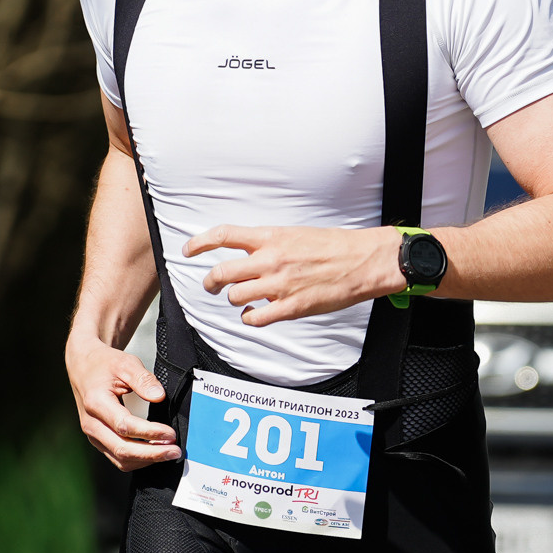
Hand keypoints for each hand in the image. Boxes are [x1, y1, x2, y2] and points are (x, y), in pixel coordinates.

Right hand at [67, 331, 182, 470]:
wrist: (83, 366)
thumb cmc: (103, 364)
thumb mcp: (125, 363)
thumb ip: (143, 379)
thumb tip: (159, 396)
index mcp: (96, 402)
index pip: (125, 426)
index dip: (150, 432)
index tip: (170, 433)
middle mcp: (91, 423)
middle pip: (122, 449)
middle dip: (151, 454)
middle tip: (175, 451)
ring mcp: (93, 434)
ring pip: (120, 459)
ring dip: (146, 460)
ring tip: (169, 453)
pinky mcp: (98, 440)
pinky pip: (118, 458)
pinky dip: (138, 459)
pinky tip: (155, 452)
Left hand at [186, 224, 405, 326]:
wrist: (363, 261)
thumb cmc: (334, 246)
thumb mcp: (296, 234)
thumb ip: (269, 243)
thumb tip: (250, 252)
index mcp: (271, 237)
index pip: (223, 235)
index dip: (199, 243)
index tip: (188, 250)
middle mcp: (270, 260)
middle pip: (222, 272)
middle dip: (210, 282)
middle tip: (211, 285)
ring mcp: (279, 285)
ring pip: (235, 297)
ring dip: (234, 300)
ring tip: (241, 299)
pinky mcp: (291, 307)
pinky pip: (256, 318)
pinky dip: (250, 318)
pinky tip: (254, 314)